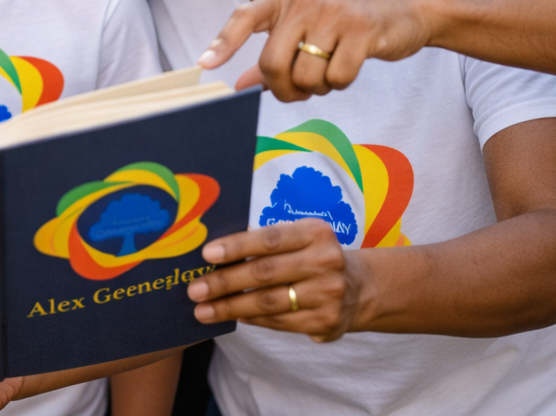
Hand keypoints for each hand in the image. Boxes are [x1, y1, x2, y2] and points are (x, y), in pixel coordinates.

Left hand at [187, 220, 367, 341]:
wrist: (360, 288)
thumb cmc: (313, 257)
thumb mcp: (300, 239)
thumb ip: (266, 243)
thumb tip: (214, 253)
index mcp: (316, 233)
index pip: (269, 239)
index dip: (236, 246)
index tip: (206, 254)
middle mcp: (325, 262)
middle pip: (265, 273)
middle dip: (224, 282)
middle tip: (195, 289)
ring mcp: (329, 294)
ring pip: (269, 302)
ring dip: (231, 308)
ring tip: (203, 311)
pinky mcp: (327, 321)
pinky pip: (279, 322)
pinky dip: (252, 319)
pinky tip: (233, 317)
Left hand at [197, 0, 436, 100]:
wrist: (409, 6)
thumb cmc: (350, 20)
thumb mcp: (309, 27)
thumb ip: (275, 54)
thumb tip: (239, 84)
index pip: (245, 16)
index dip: (224, 41)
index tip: (204, 64)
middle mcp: (305, 1)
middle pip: (272, 63)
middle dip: (283, 89)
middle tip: (298, 91)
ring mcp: (334, 14)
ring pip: (305, 76)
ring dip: (316, 88)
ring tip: (329, 72)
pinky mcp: (362, 30)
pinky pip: (337, 78)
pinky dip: (340, 84)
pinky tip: (349, 67)